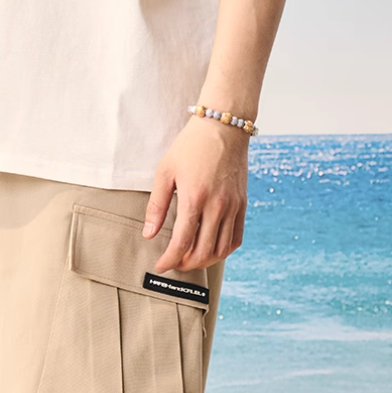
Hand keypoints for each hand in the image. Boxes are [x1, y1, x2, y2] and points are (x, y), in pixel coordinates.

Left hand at [142, 115, 248, 272]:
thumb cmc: (191, 146)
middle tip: (173, 262)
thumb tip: (149, 234)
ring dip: (203, 261)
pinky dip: (223, 251)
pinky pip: (236, 238)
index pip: (182, 242)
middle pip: (202, 252)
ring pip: (221, 250)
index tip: (160, 266)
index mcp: (195, 198)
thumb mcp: (165, 172)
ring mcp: (233, 206)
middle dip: (185, 264)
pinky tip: (210, 250)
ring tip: (189, 259)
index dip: (169, 260)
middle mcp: (217, 206)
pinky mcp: (242, 204)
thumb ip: (157, 206)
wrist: (224, 126)